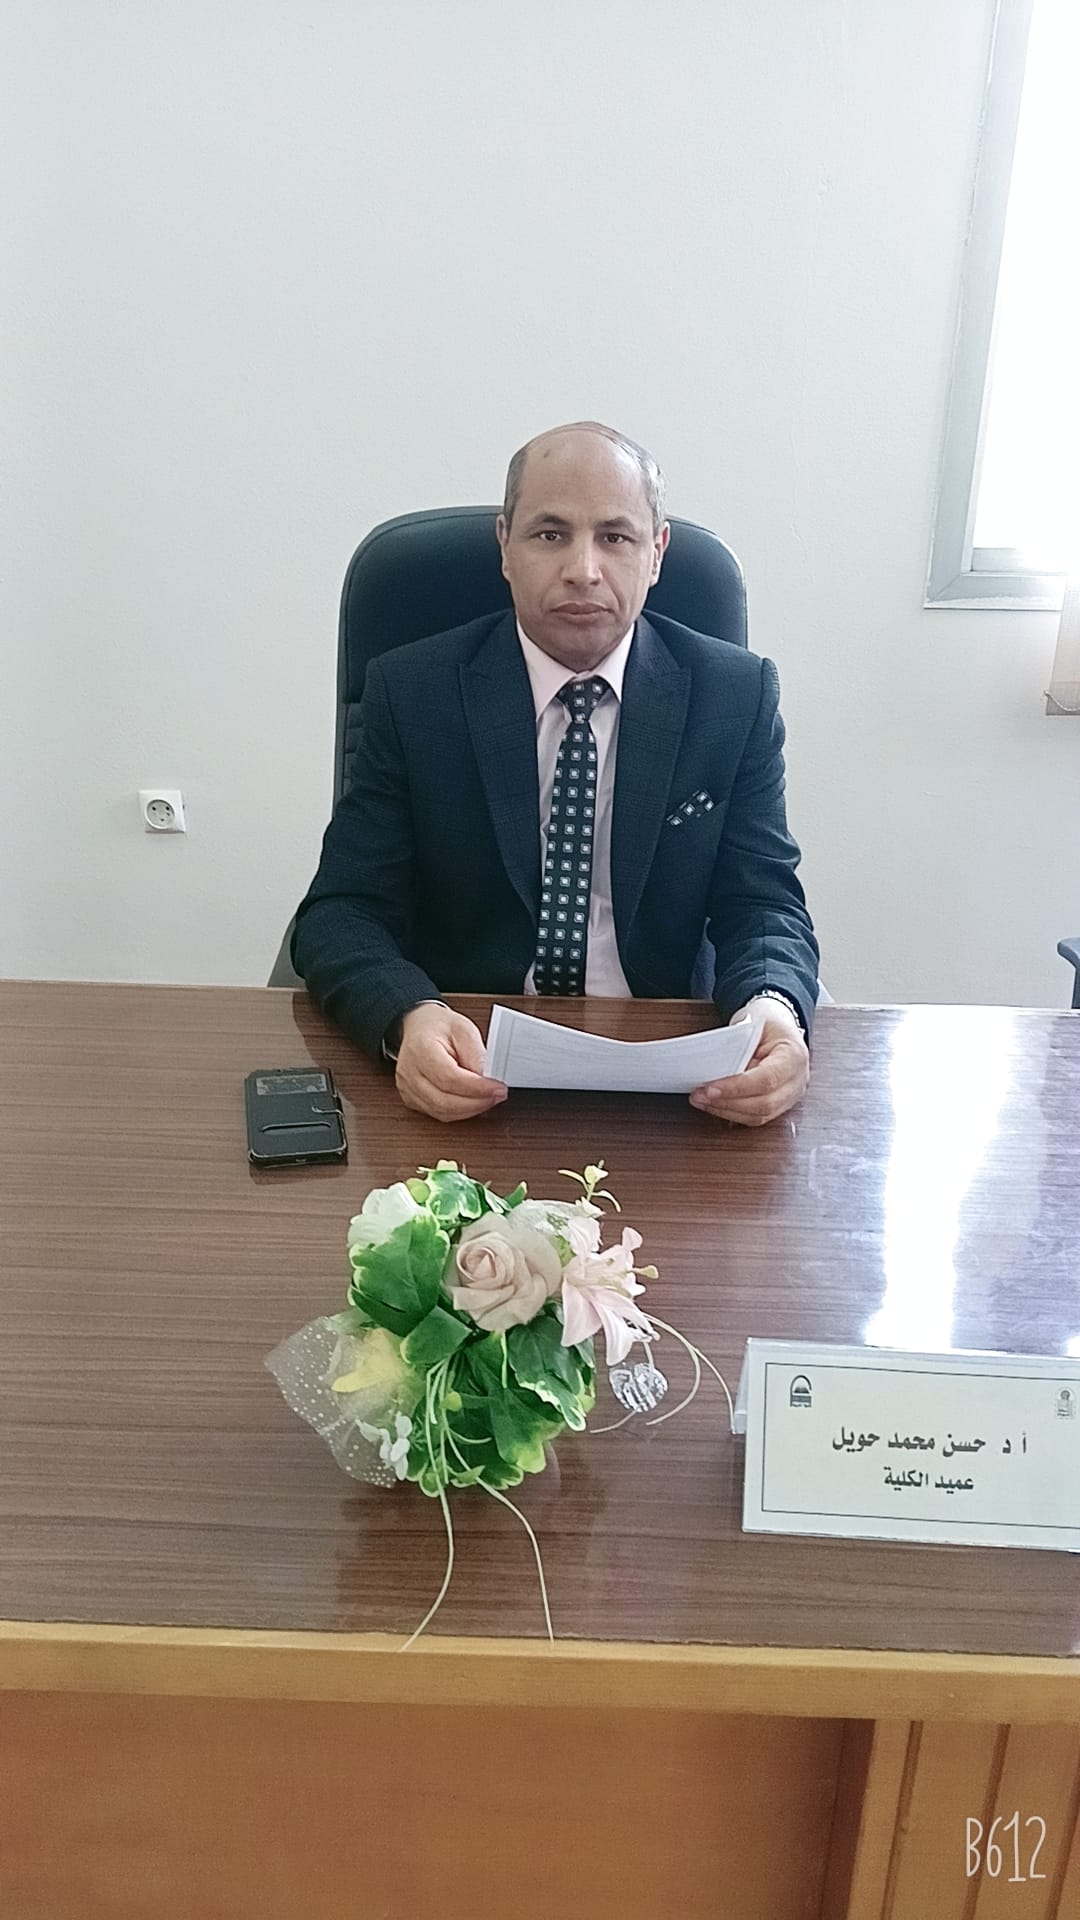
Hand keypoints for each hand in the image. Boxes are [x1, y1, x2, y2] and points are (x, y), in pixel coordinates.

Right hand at [395, 1003, 508, 1122]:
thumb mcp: (464, 1029)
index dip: (476, 1088)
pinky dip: (459, 1113)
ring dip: (470, 1110)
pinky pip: (437, 1114)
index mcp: (421, 1049)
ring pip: (441, 1112)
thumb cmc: (439, 1026)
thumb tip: (487, 1079)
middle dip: (476, 1103)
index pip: (449, 1078)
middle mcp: (410, 1072)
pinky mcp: (411, 1099)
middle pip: (444, 1101)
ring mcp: (407, 1088)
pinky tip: (472, 1103)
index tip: (498, 1088)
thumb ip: (476, 1054)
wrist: (419, 1027)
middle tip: (497, 1096)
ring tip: (488, 1099)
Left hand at [689, 1004, 808, 1125]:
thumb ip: (739, 1047)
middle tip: (700, 1096)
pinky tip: (713, 1105)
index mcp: (794, 1056)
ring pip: (758, 1115)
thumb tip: (714, 1070)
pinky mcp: (779, 1105)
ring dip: (726, 1110)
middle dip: (727, 1102)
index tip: (710, 1089)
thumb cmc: (769, 1024)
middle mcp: (796, 1081)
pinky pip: (755, 1117)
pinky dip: (731, 1113)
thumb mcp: (754, 1023)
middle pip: (763, 1104)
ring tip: (702, 1100)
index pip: (766, 1079)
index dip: (737, 1087)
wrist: (783, 1029)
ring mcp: (791, 1096)